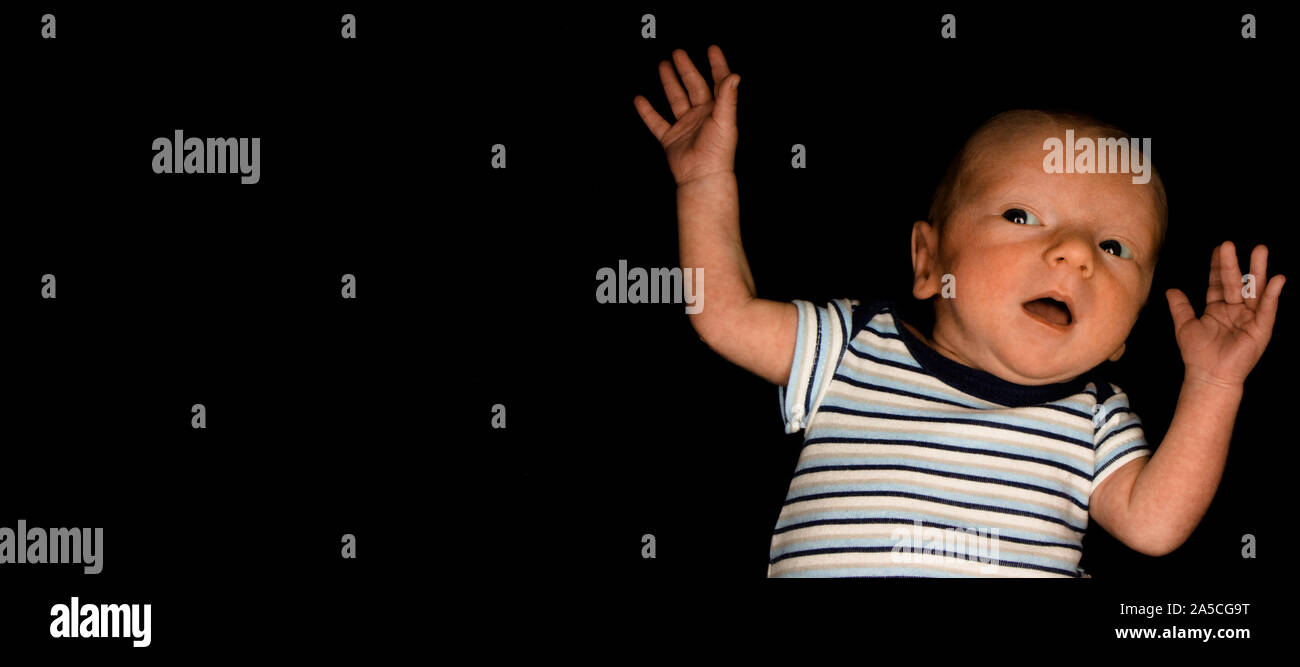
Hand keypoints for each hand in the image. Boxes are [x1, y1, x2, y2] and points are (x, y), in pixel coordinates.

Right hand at [633, 45, 740, 185]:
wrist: (702, 176)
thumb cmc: (718, 151)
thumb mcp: (725, 120)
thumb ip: (727, 97)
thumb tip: (734, 74)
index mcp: (717, 110)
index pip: (717, 82)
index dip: (716, 65)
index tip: (712, 49)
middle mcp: (702, 115)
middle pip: (693, 86)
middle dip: (686, 69)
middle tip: (678, 52)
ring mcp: (685, 126)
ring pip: (675, 99)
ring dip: (669, 83)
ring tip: (662, 65)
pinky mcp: (671, 138)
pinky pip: (657, 121)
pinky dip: (647, 111)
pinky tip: (639, 99)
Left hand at [1166, 241, 1284, 387]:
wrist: (1209, 376)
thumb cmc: (1197, 354)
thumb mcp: (1185, 325)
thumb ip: (1180, 306)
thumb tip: (1170, 289)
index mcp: (1218, 308)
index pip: (1219, 282)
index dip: (1218, 266)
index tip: (1218, 248)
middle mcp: (1235, 310)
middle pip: (1236, 282)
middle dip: (1235, 263)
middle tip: (1231, 243)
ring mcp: (1249, 318)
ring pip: (1254, 290)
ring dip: (1258, 271)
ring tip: (1260, 250)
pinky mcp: (1261, 329)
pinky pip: (1268, 309)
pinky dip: (1273, 295)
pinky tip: (1276, 279)